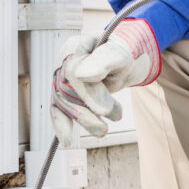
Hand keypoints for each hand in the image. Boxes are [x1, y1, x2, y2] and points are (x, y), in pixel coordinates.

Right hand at [50, 19, 159, 145]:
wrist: (129, 57)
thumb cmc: (125, 52)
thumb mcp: (121, 53)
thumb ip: (104, 60)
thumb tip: (82, 75)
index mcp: (76, 47)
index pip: (73, 72)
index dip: (88, 93)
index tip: (105, 109)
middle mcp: (64, 62)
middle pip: (65, 91)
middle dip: (88, 109)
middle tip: (115, 116)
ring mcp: (63, 79)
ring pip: (63, 104)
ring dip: (84, 120)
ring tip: (104, 129)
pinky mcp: (66, 95)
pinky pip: (59, 111)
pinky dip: (62, 127)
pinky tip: (67, 142)